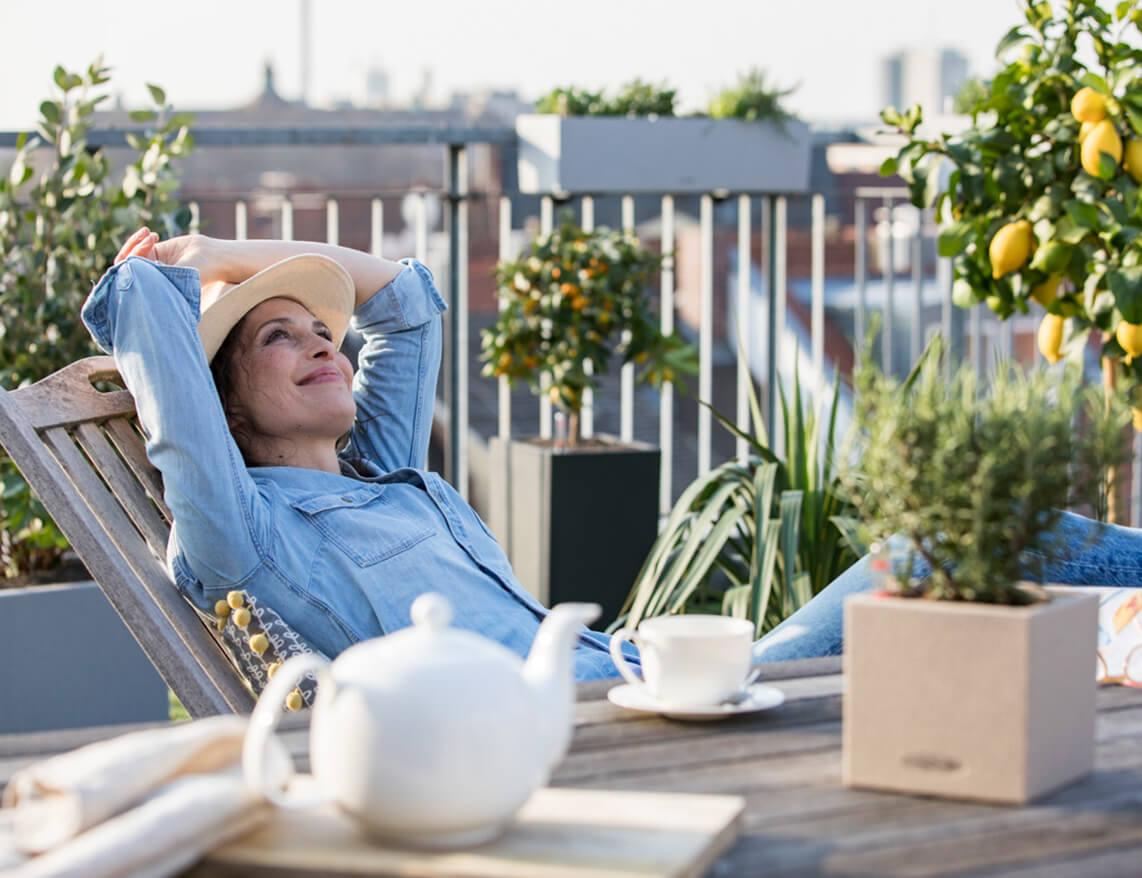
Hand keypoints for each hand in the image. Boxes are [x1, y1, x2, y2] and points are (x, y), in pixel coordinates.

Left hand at [115, 228, 229, 284]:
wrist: (212, 257)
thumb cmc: (197, 271)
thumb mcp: (173, 274)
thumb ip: (150, 273)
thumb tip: (123, 269)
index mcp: (150, 288)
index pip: (127, 277)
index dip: (130, 262)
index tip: (144, 251)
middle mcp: (148, 278)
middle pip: (124, 265)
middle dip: (132, 249)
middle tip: (147, 240)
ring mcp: (150, 265)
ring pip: (130, 253)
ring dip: (137, 241)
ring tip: (151, 234)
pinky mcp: (154, 252)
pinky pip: (138, 245)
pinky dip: (141, 238)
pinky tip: (153, 234)